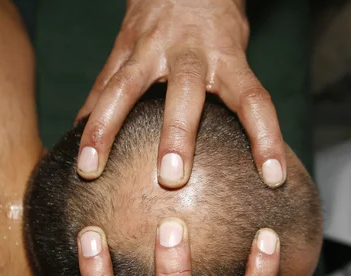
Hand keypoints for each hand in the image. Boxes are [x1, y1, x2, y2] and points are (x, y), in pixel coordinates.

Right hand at [76, 0, 286, 188]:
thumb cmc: (215, 22)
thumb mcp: (234, 50)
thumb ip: (233, 92)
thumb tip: (242, 154)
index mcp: (226, 56)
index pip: (254, 100)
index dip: (266, 139)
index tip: (273, 178)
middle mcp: (188, 52)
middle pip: (185, 93)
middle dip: (177, 135)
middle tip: (171, 178)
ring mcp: (149, 48)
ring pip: (124, 88)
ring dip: (105, 130)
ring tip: (89, 168)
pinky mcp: (122, 48)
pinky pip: (102, 84)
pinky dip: (90, 116)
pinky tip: (77, 145)